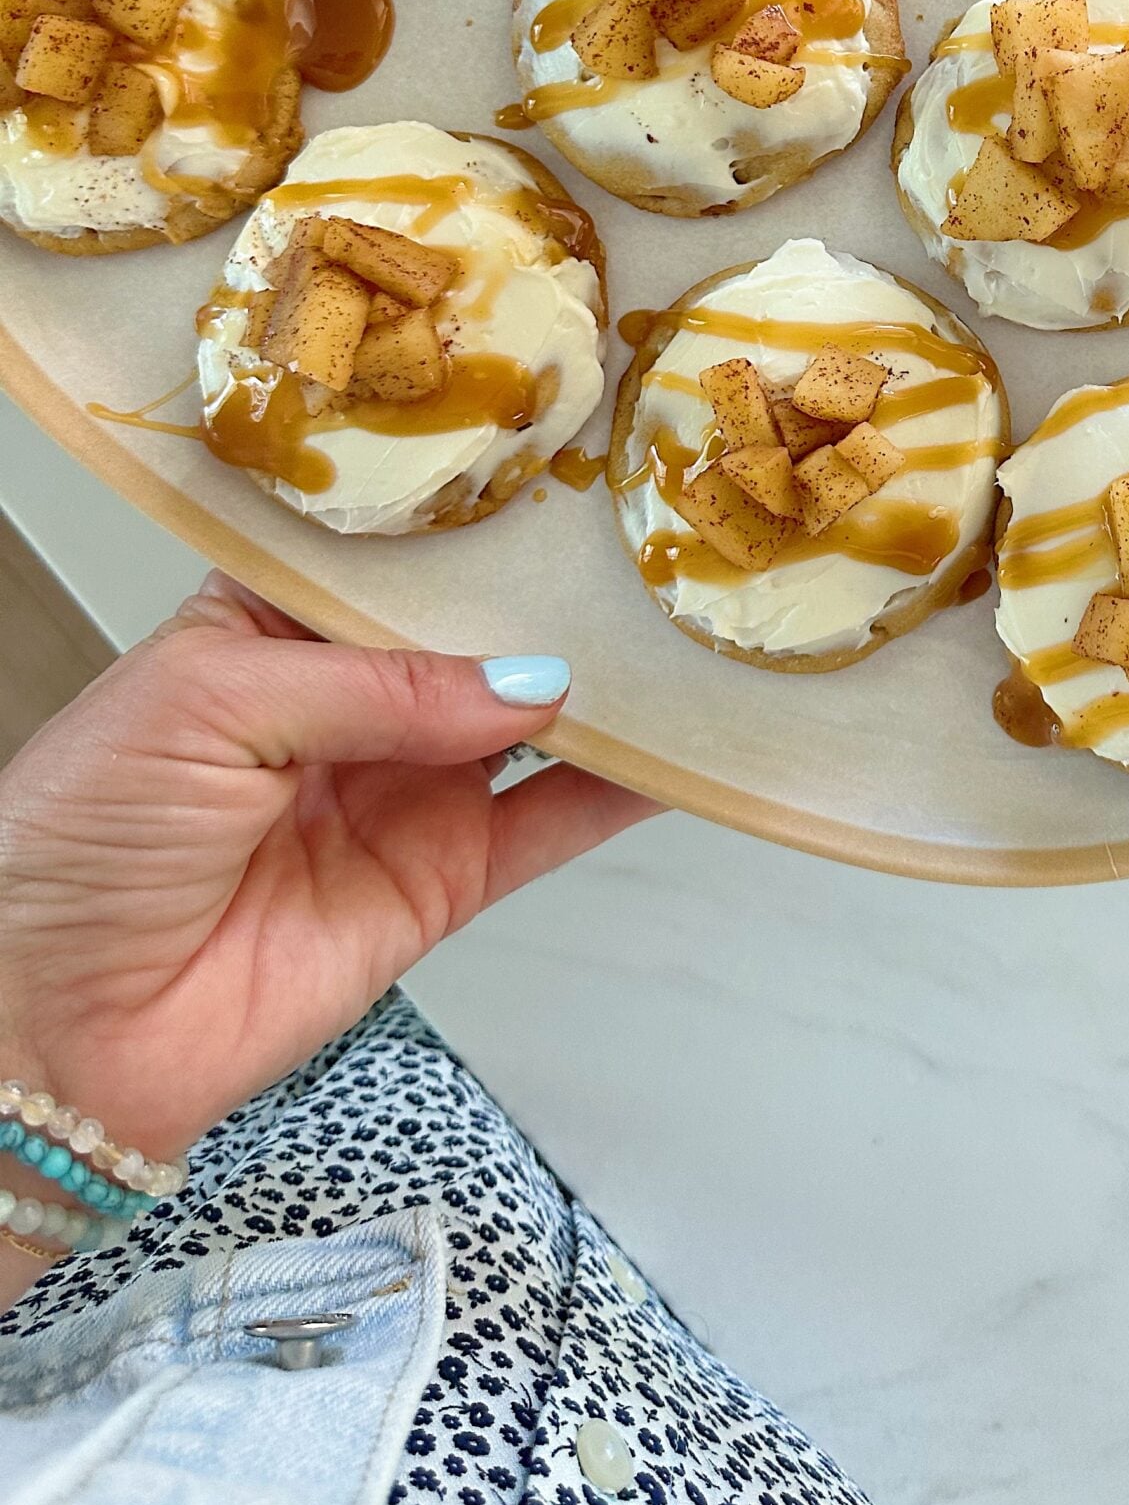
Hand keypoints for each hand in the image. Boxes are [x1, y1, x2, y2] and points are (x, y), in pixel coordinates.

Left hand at [0, 573, 658, 1268]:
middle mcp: (344, 699)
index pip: (385, 555)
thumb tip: (529, 687)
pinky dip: (617, 795)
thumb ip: (373, 687)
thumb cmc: (76, 842)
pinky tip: (680, 754)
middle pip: (473, 633)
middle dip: (552, 596)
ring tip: (688, 635)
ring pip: (526, 724)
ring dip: (603, 689)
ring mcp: (398, 790)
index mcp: (267, 626)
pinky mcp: (436, 883)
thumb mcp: (204, 707)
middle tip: (650, 545)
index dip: (464, 516)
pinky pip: (544, 828)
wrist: (50, 1035)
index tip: (559, 469)